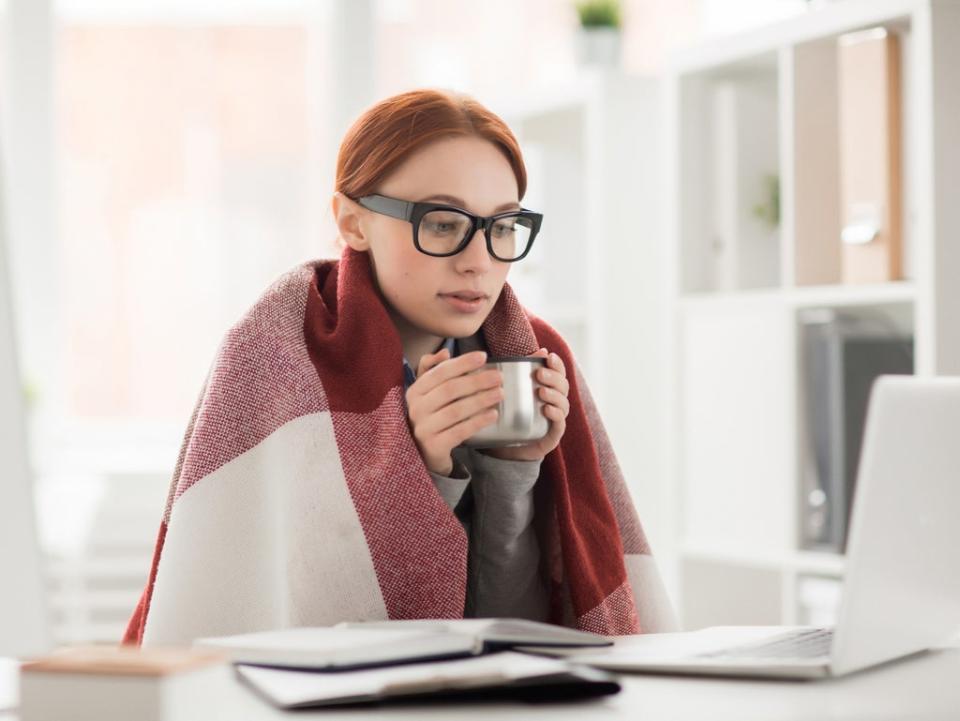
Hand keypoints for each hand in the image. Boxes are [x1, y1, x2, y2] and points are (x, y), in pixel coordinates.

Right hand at [406, 348, 503, 475]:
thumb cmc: (431, 416)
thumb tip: (444, 352)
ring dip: (481, 400)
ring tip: (500, 394)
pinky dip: (477, 422)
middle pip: (450, 390)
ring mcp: (423, 429)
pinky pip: (459, 431)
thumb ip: (433, 369)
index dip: (462, 363)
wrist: (424, 453)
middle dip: (477, 381)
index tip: (484, 356)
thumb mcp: (427, 393)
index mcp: (415, 391)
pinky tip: (493, 415)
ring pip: (456, 411)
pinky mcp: (434, 446)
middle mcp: (416, 409)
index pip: (440, 372)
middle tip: (498, 377)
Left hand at [482, 348, 569, 462]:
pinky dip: (556, 414)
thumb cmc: (506, 415)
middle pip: (563, 386)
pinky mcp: (553, 435)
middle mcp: (555, 403)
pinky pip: (560, 423)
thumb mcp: (507, 392)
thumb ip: (514, 373)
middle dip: (553, 378)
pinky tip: (546, 409)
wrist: (502, 448)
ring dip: (554, 395)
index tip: (548, 356)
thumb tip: (517, 351)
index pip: (558, 373)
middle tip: (539, 374)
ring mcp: (556, 419)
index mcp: (547, 389)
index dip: (557, 364)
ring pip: (564, 403)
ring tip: (541, 391)